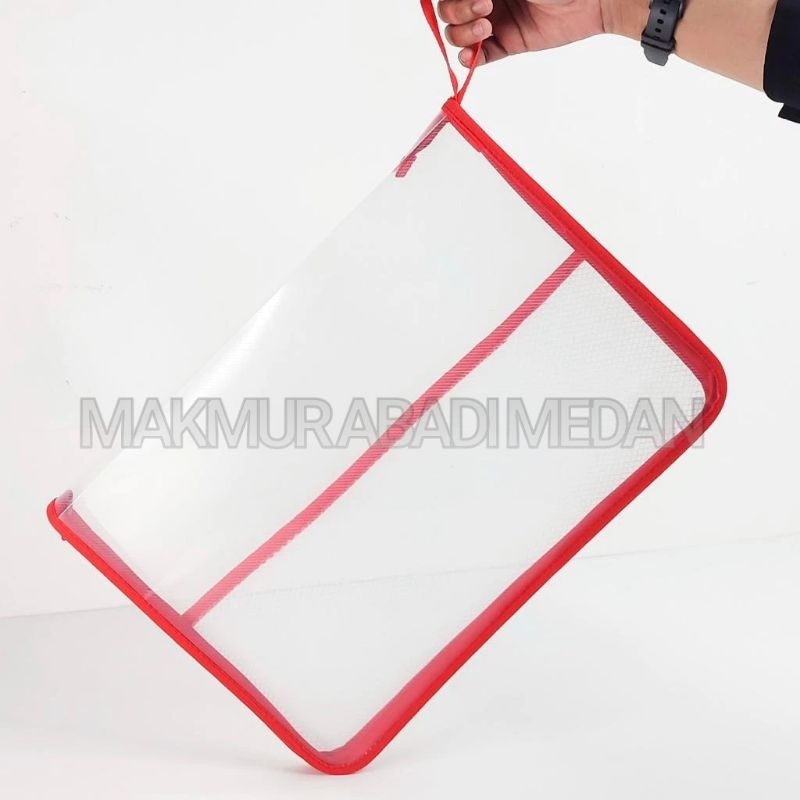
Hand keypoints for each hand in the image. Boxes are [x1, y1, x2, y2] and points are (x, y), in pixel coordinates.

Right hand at [437, 0, 629, 65]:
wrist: (592, 0)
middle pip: (449, 11)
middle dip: (458, 12)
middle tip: (485, 9)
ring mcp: (494, 21)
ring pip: (457, 34)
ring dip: (462, 35)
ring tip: (486, 29)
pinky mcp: (506, 44)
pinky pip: (478, 56)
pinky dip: (470, 59)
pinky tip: (472, 56)